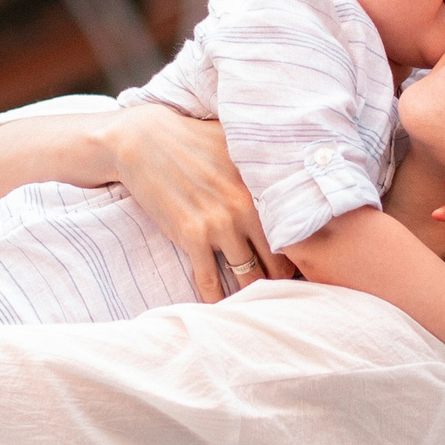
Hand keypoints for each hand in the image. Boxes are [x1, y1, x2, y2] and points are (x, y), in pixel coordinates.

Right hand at [102, 108, 291, 299]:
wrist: (143, 141)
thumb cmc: (191, 138)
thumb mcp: (235, 141)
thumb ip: (261, 158)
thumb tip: (295, 154)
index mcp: (260, 185)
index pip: (293, 230)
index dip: (301, 252)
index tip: (302, 264)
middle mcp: (245, 207)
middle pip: (276, 259)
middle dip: (281, 278)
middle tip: (284, 289)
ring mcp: (219, 224)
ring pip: (247, 274)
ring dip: (252, 290)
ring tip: (257, 302)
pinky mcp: (191, 236)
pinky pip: (209, 279)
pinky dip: (215, 297)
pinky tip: (220, 306)